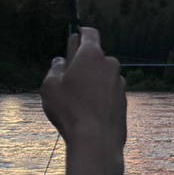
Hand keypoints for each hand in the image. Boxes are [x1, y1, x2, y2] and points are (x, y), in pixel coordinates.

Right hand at [39, 28, 125, 174]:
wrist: (96, 140)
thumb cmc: (70, 110)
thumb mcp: (50, 86)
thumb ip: (55, 68)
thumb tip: (61, 62)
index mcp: (92, 55)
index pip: (89, 33)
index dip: (80, 35)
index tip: (73, 40)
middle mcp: (110, 64)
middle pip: (95, 57)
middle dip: (83, 64)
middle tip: (67, 79)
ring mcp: (119, 82)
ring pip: (102, 76)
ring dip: (91, 82)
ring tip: (76, 101)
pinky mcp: (123, 100)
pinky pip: (108, 92)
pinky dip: (99, 97)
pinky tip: (88, 113)